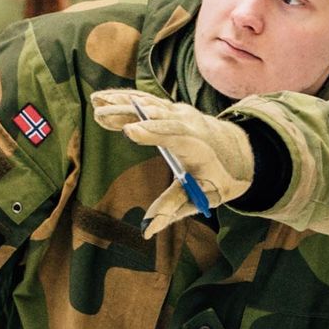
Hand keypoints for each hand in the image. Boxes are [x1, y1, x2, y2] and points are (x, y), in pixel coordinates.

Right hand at [89, 89, 255, 238]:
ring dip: (121, 103)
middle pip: (156, 115)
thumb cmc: (213, 180)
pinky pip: (143, 100)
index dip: (153, 132)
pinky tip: (100, 97)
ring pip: (148, 103)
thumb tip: (147, 230)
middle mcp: (187, 123)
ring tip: (96, 103)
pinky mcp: (167, 108)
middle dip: (128, 114)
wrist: (233, 154)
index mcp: (197, 146)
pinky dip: (123, 98)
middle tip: (100, 116)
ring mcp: (177, 112)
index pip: (175, 136)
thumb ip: (172, 210)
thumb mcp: (200, 199)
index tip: (130, 131)